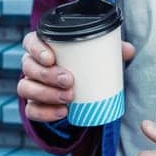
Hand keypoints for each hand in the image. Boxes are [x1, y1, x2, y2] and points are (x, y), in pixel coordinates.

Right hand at [19, 30, 135, 122]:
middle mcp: (31, 65)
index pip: (30, 42)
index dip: (37, 49)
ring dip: (46, 93)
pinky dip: (45, 113)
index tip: (51, 57)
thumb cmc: (83, 66)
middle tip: (69, 80)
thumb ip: (111, 50)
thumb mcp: (96, 56)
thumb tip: (129, 50)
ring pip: (26, 88)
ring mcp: (30, 86)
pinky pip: (31, 110)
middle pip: (29, 67)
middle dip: (47, 74)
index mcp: (42, 48)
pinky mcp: (33, 105)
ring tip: (68, 98)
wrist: (76, 91)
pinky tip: (62, 113)